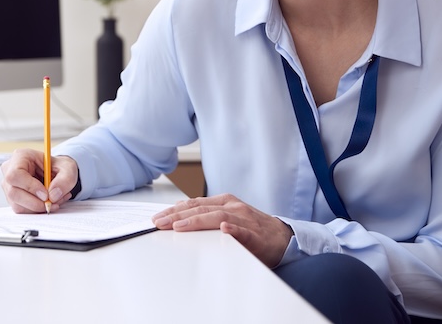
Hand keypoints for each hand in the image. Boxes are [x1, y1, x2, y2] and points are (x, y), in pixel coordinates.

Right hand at [0, 148, 78, 213]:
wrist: (56, 173)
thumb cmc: (59, 167)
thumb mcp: (68, 168)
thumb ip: (65, 179)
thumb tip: (53, 195)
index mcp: (20, 157)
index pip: (16, 174)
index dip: (30, 186)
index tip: (46, 194)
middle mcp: (10, 170)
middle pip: (13, 192)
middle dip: (35, 202)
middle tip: (51, 203)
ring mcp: (9, 186)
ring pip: (17, 204)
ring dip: (38, 208)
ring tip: (55, 202)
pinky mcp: (13, 198)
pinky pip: (21, 210)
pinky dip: (36, 210)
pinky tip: (48, 203)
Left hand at [152, 194, 293, 266]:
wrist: (284, 239)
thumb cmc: (253, 230)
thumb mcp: (227, 216)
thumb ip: (206, 214)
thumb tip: (180, 213)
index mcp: (224, 202)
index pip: (194, 205)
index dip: (174, 210)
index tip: (157, 218)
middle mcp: (233, 207)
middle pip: (201, 210)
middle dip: (177, 216)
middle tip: (159, 223)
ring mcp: (245, 219)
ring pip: (217, 217)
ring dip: (197, 222)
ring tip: (179, 226)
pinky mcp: (257, 235)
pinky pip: (244, 232)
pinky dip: (234, 229)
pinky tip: (224, 229)